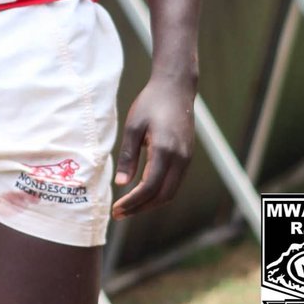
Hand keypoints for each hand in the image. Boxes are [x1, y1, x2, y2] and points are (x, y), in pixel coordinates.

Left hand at [111, 73, 196, 219]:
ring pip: (170, 192)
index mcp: (165, 151)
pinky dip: (159, 192)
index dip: (132, 202)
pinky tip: (143, 192)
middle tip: (119, 214)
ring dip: (150, 203)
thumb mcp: (133, 126)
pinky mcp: (187, 157)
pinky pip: (174, 182)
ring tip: (129, 207)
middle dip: (141, 208)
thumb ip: (128, 156)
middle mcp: (180, 159)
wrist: (176, 89)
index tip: (116, 210)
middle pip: (162, 196)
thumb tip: (121, 183)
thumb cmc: (151, 103)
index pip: (149, 187)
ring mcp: (187, 159)